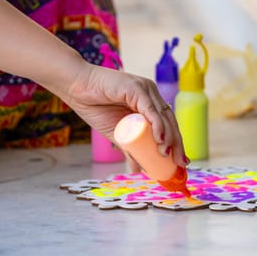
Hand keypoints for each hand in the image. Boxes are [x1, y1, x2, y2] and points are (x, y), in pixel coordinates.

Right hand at [61, 62, 187, 171]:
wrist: (74, 87)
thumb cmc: (94, 106)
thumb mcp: (117, 134)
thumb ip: (129, 148)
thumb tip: (139, 169)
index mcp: (149, 103)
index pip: (168, 124)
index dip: (177, 143)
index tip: (181, 162)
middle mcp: (151, 94)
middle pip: (170, 121)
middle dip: (177, 144)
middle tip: (181, 163)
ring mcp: (145, 90)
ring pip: (163, 116)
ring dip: (168, 137)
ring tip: (168, 155)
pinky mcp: (136, 88)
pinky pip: (150, 109)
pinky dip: (157, 125)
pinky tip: (160, 139)